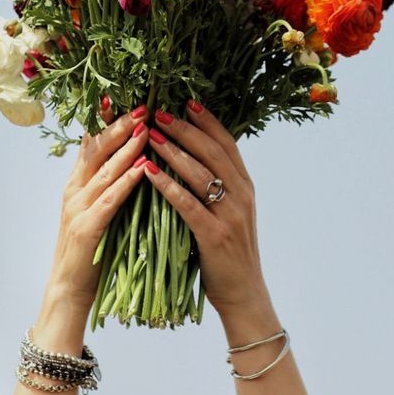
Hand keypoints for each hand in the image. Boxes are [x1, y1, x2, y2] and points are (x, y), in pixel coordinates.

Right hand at [35, 108, 148, 351]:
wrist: (69, 291)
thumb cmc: (91, 251)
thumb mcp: (99, 210)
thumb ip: (111, 185)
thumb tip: (136, 158)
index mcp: (78, 183)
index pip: (93, 142)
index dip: (109, 118)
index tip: (128, 95)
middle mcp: (74, 190)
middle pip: (97, 148)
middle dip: (120, 124)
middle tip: (143, 104)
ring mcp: (77, 208)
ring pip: (104, 169)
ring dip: (126, 146)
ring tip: (146, 126)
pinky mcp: (86, 229)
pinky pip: (109, 200)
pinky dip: (126, 181)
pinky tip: (142, 168)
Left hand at [140, 100, 273, 323]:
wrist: (243, 294)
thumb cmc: (227, 254)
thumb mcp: (229, 213)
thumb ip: (217, 186)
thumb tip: (191, 158)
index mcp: (245, 186)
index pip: (227, 144)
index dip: (207, 121)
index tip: (186, 100)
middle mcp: (242, 195)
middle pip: (213, 151)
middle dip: (185, 129)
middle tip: (160, 111)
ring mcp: (231, 215)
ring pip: (201, 173)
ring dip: (173, 151)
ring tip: (149, 134)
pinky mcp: (215, 235)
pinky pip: (188, 204)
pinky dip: (167, 185)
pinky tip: (148, 172)